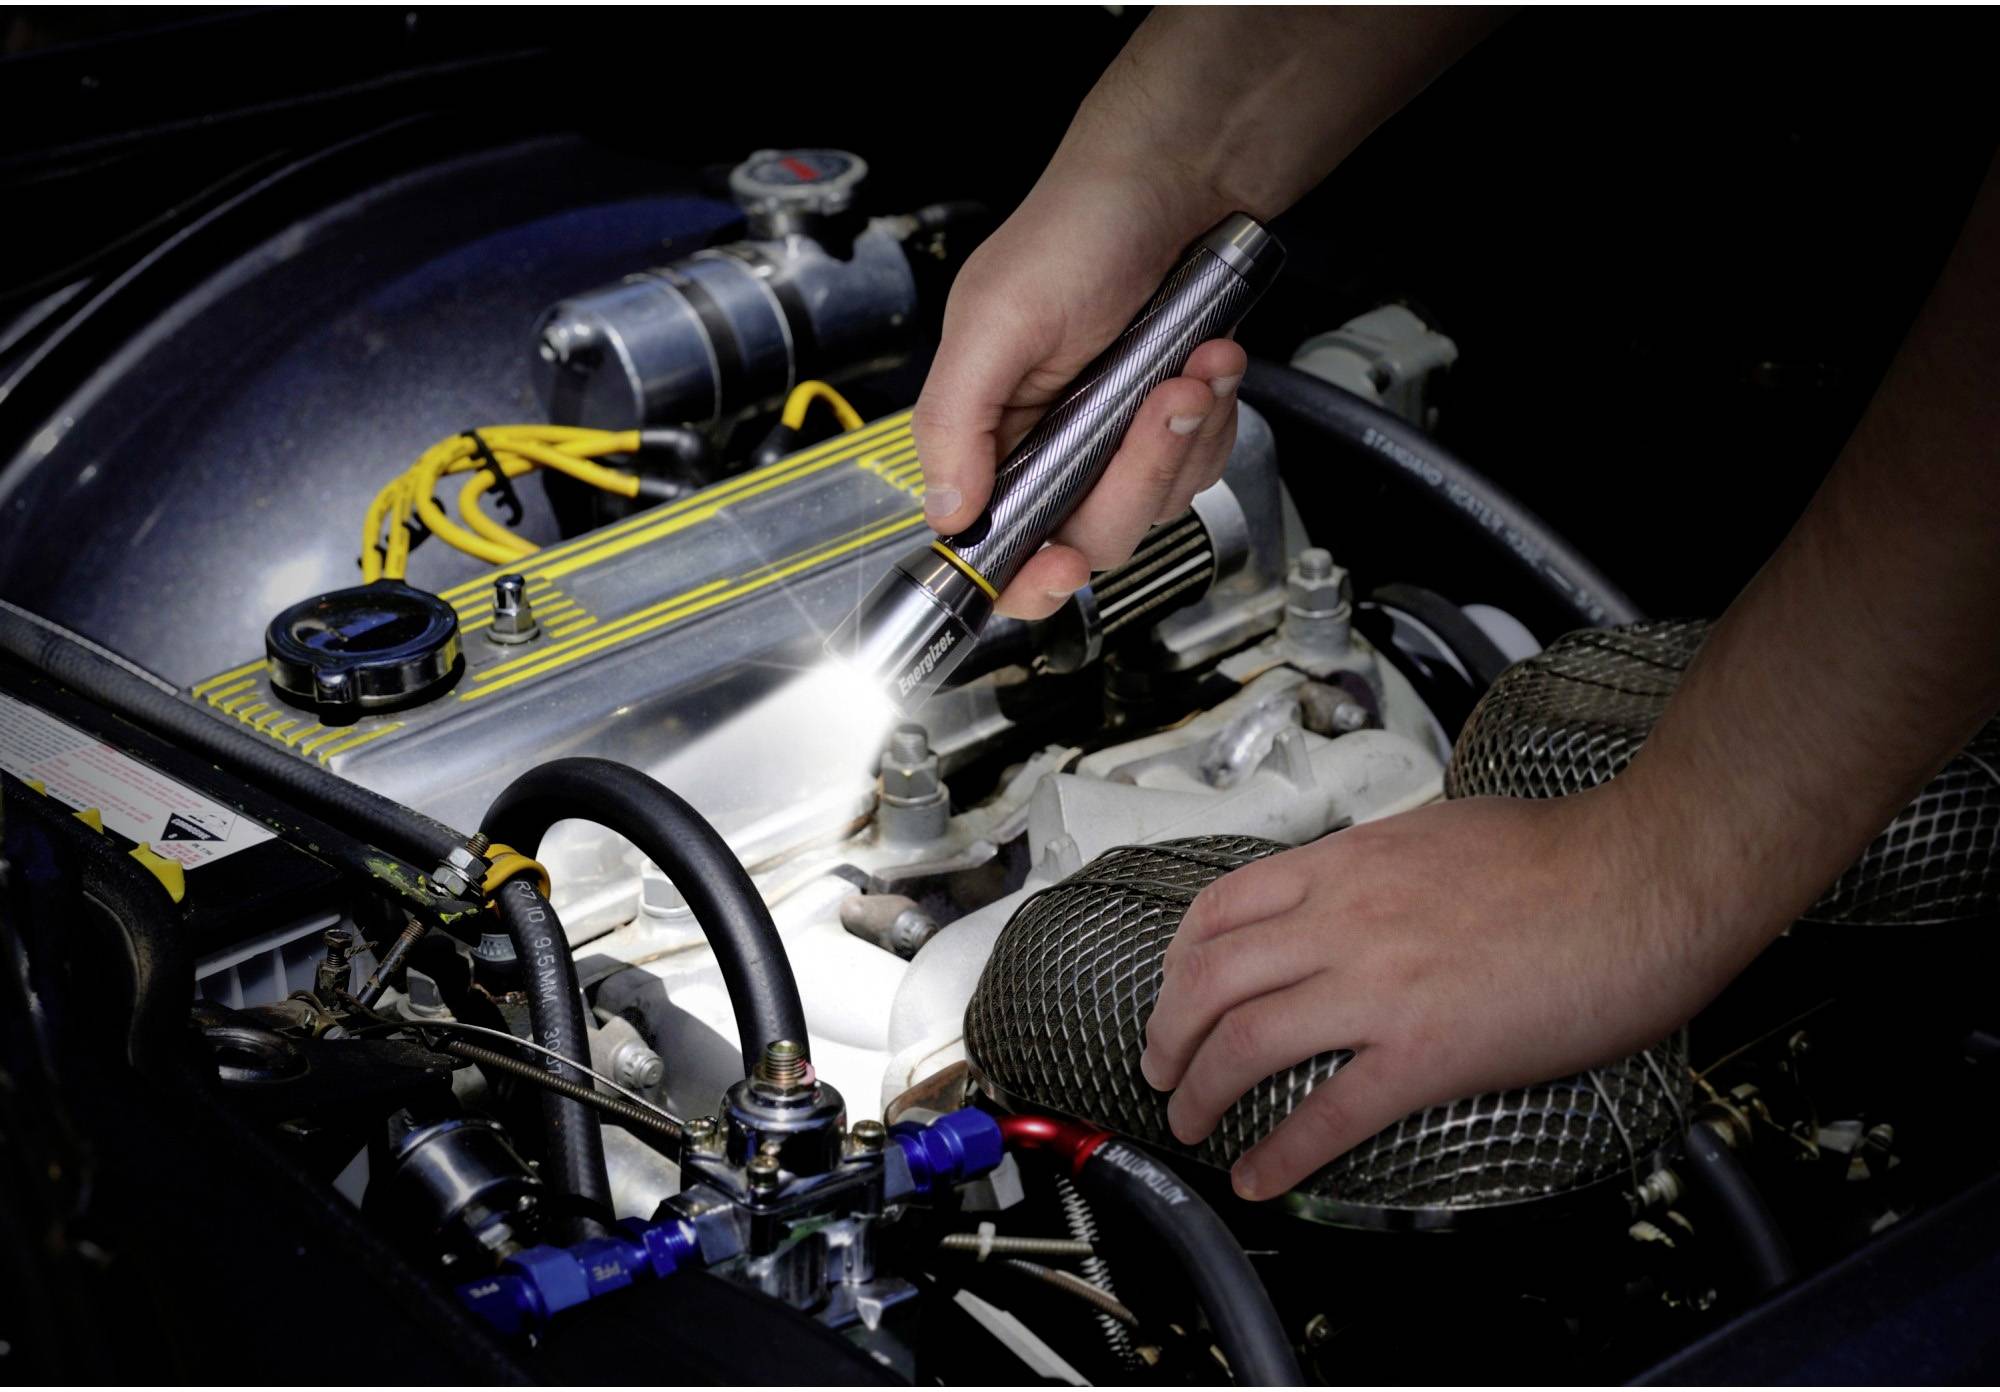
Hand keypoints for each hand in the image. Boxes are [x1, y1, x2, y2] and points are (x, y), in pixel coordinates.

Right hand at [913, 171, 1243, 619]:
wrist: (1173, 182)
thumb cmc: (1075, 230)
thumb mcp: (996, 320)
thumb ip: (956, 421)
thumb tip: (946, 511)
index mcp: (985, 434)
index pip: (990, 545)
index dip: (1023, 577)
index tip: (1060, 565)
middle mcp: (1047, 449)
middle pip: (1091, 536)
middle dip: (1137, 476)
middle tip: (1160, 404)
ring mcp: (1112, 442)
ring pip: (1156, 504)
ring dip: (1185, 438)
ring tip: (1192, 364)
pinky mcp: (1168, 427)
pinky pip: (1199, 466)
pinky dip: (1213, 419)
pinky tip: (1208, 363)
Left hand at [1138, 788, 1749, 1200]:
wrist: (1643, 876)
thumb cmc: (1564, 854)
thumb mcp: (1437, 831)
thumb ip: (1376, 864)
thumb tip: (1349, 886)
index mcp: (1346, 864)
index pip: (1220, 909)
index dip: (1177, 963)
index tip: (1172, 995)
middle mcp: (1344, 920)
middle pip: (1209, 980)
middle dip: (1167, 1035)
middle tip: (1161, 1069)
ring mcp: (1379, 987)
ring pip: (1245, 1044)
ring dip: (1202, 1093)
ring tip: (1191, 1124)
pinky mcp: (1427, 1052)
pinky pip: (1328, 1112)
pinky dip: (1280, 1153)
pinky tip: (1259, 1177)